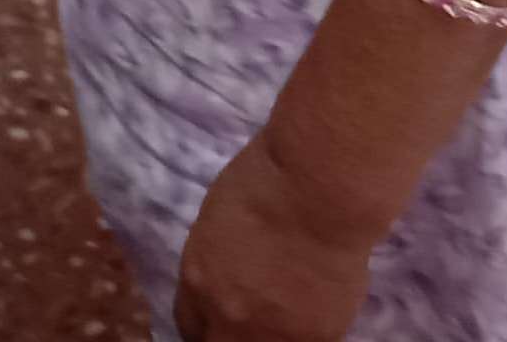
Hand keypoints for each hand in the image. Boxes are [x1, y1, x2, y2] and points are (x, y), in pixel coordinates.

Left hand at [174, 132, 377, 341]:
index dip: (208, 322)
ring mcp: (270, 334)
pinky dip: (305, 333)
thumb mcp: (219, 222)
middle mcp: (226, 317)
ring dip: (268, 336)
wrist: (316, 192)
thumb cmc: (266, 181)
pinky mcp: (313, 340)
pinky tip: (312, 309)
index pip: (190, 326)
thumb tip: (232, 280)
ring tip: (284, 316)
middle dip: (229, 335)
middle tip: (250, 319)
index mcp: (197, 281)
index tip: (221, 315)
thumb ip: (219, 263)